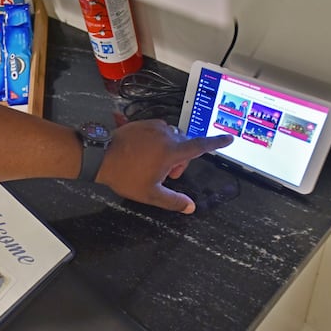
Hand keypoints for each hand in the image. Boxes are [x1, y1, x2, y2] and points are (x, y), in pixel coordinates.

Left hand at [95, 119, 233, 213]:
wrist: (100, 156)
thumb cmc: (125, 175)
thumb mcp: (150, 193)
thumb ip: (173, 201)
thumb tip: (191, 207)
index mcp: (173, 150)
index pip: (201, 146)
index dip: (217, 143)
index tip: (229, 138)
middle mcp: (166, 134)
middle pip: (184, 146)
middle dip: (179, 160)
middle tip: (163, 174)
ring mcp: (153, 126)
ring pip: (171, 138)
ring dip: (167, 151)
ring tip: (149, 164)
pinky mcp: (142, 122)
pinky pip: (157, 132)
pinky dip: (156, 142)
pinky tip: (141, 154)